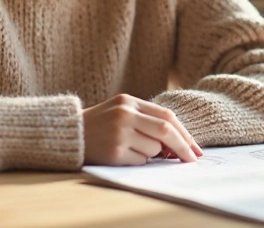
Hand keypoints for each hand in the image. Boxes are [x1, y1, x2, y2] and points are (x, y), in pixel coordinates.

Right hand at [82, 94, 202, 165]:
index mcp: (128, 101)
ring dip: (153, 155)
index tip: (195, 148)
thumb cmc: (100, 124)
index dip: (184, 134)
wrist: (68, 134)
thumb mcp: (122, 112)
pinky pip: (140, 161)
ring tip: (133, 149)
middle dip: (182, 147)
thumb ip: (148, 121)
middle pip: (165, 131)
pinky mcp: (114, 152)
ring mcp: (119, 133)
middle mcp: (124, 115)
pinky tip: (123, 155)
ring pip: (154, 149)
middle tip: (191, 159)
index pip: (166, 116)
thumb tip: (179, 144)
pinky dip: (138, 161)